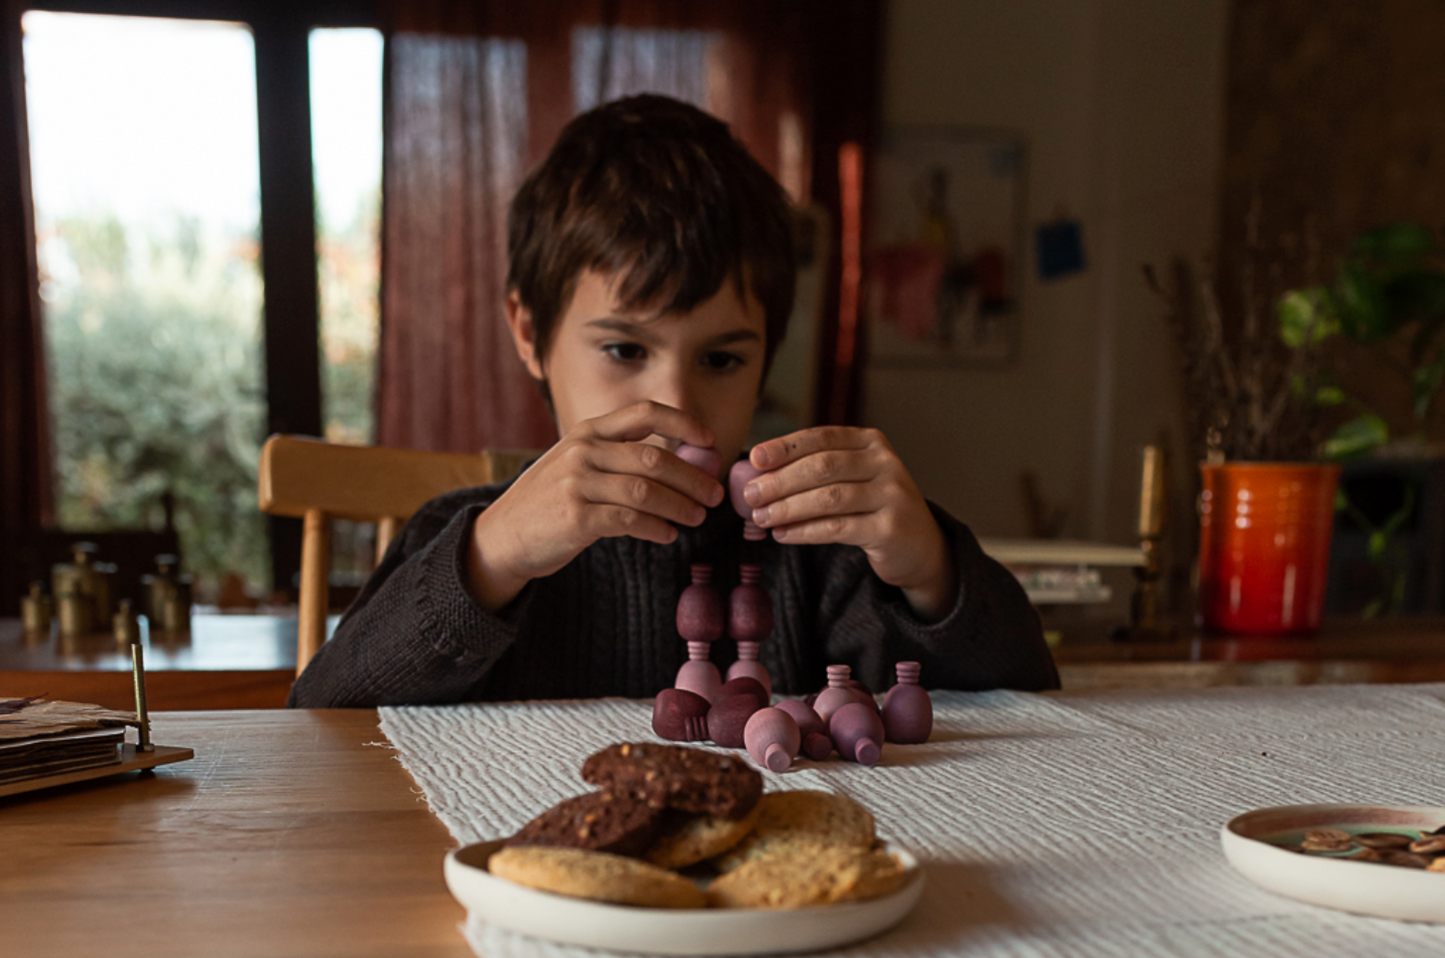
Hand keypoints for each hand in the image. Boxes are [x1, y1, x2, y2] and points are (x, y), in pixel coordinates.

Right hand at [468, 401, 724, 610]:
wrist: (501, 536)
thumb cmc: (549, 502)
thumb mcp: (576, 464)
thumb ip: (616, 457)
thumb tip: (679, 463)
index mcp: (587, 432)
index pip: (644, 413)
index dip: (683, 423)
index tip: (709, 441)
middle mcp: (582, 451)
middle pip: (654, 457)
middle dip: (692, 478)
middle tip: (713, 495)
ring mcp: (577, 484)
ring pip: (645, 490)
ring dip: (680, 506)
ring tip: (697, 518)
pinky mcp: (576, 518)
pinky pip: (629, 520)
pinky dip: (656, 528)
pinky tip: (668, 535)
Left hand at [744, 427, 955, 619]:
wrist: (919, 546)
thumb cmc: (872, 507)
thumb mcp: (852, 478)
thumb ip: (815, 470)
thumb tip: (757, 473)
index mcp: (871, 442)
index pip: (821, 437)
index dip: (785, 446)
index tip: (755, 458)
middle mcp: (885, 463)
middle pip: (822, 466)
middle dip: (780, 481)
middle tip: (750, 495)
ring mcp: (892, 495)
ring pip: (829, 498)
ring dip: (788, 508)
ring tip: (761, 518)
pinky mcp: (890, 529)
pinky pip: (838, 528)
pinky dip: (805, 531)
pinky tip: (783, 535)